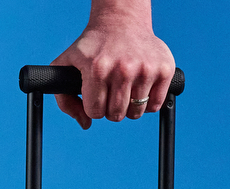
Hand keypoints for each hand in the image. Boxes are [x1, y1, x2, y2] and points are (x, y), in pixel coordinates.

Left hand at [49, 0, 175, 128]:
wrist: (121, 22)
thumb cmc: (93, 47)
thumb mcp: (66, 65)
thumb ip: (65, 99)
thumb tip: (86, 124)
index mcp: (97, 69)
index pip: (95, 112)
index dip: (94, 106)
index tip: (96, 93)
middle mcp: (123, 69)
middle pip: (116, 115)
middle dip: (110, 107)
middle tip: (110, 91)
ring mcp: (146, 69)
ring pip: (135, 113)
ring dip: (129, 106)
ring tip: (125, 88)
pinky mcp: (164, 69)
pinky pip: (155, 105)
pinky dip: (147, 103)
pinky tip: (139, 88)